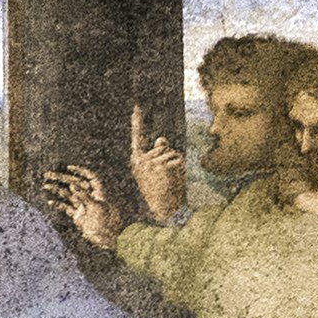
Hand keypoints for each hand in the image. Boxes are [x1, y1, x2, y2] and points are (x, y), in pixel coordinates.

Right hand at [43, 166, 121, 245]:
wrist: (107, 241)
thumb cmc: (106, 223)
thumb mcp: (95, 207)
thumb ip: (83, 196)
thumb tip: (71, 185)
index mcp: (98, 193)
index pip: (90, 177)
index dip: (80, 171)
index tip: (68, 168)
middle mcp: (90, 198)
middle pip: (75, 183)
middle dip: (62, 178)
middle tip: (48, 175)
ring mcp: (83, 206)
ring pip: (68, 195)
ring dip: (57, 190)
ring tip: (46, 186)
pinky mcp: (78, 216)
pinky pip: (67, 208)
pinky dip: (58, 204)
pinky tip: (50, 202)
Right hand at [128, 109, 188, 223]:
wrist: (162, 212)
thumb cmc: (160, 192)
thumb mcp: (155, 172)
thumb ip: (157, 154)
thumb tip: (161, 138)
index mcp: (137, 161)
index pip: (137, 136)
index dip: (137, 120)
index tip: (137, 105)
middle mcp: (141, 161)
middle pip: (163, 147)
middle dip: (169, 159)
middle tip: (166, 178)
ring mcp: (151, 163)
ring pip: (172, 153)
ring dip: (176, 165)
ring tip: (170, 181)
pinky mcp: (162, 167)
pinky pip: (178, 160)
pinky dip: (181, 169)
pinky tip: (174, 181)